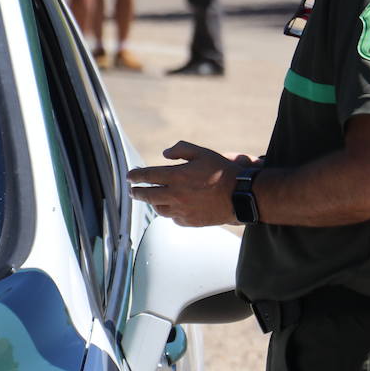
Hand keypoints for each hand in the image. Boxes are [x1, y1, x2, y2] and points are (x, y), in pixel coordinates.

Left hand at [127, 141, 258, 226]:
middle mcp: (175, 195)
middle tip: (132, 191)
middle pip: (147, 195)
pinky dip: (169, 213)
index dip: (136, 176)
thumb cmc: (222, 172)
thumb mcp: (202, 153)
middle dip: (137, 192)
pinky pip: (173, 218)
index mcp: (177, 176)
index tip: (129, 176)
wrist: (240, 195)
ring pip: (158, 209)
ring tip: (150, 199)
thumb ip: (181, 149)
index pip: (148, 176)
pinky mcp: (190, 221)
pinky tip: (171, 208)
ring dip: (152, 203)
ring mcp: (182, 210)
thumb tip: (165, 153)